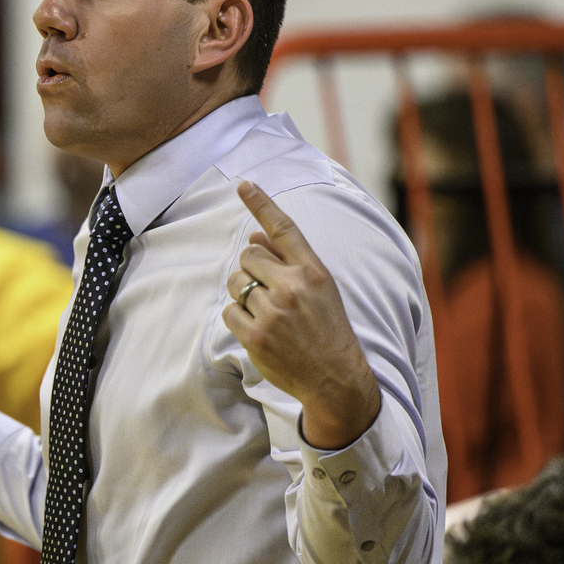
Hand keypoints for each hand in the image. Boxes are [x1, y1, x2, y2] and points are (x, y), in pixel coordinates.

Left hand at [222, 181, 380, 450]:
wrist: (335, 379)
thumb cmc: (327, 329)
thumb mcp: (320, 290)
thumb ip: (289, 261)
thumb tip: (253, 236)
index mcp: (314, 271)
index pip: (283, 228)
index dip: (262, 204)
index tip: (244, 184)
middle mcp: (293, 287)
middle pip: (248, 255)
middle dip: (251, 268)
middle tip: (268, 290)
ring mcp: (273, 312)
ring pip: (235, 282)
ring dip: (243, 292)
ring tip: (266, 311)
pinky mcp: (255, 336)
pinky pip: (228, 311)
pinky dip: (237, 317)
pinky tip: (258, 329)